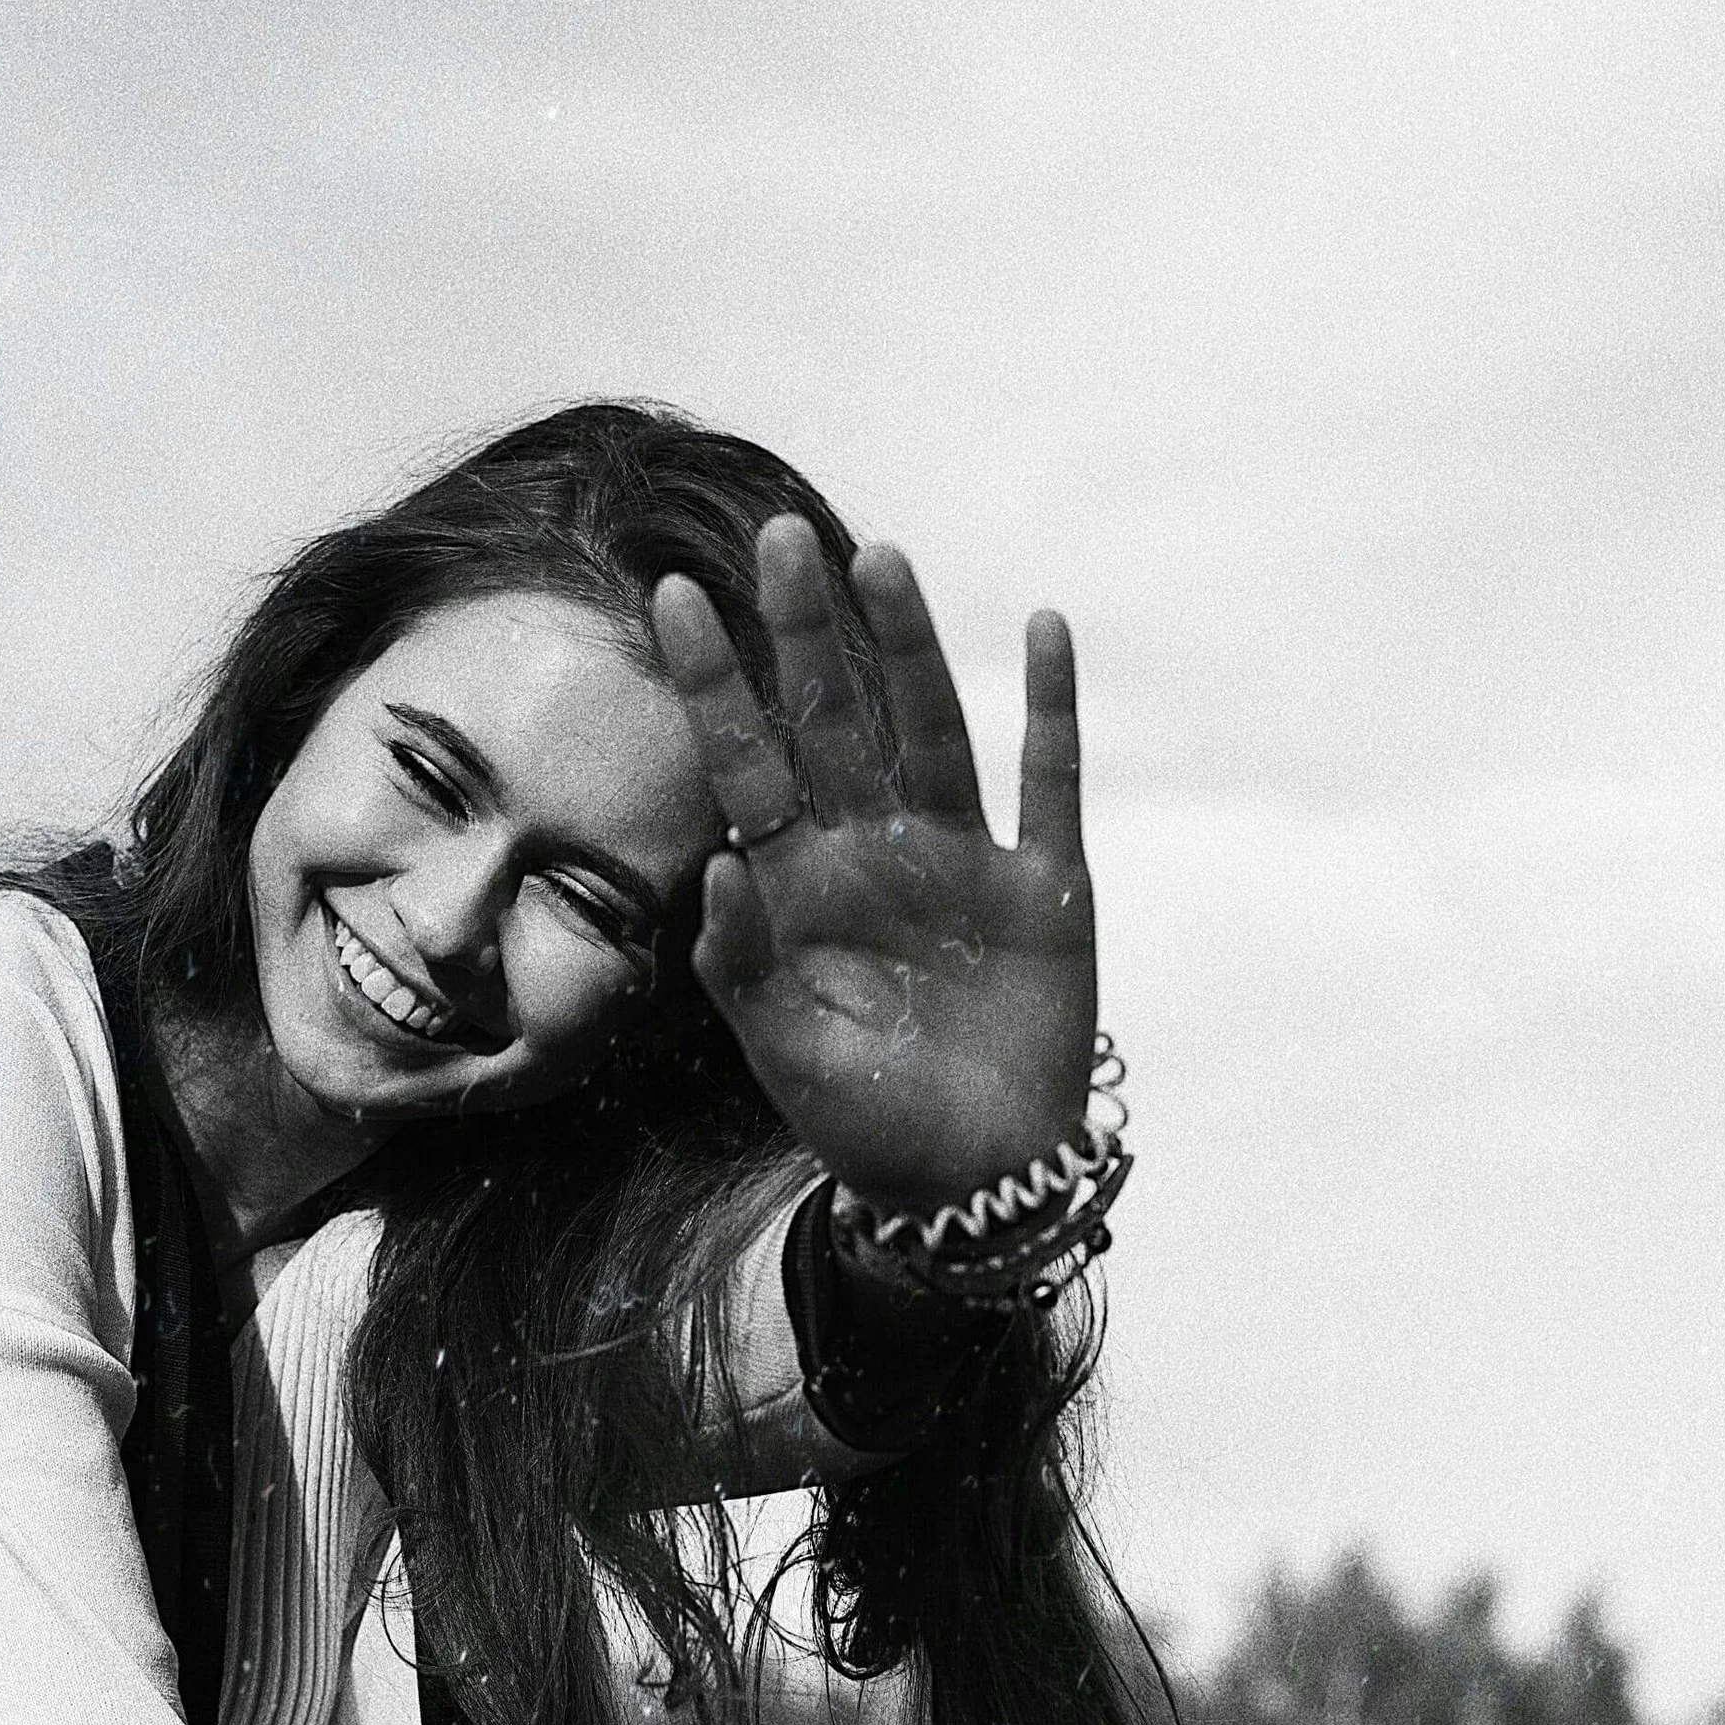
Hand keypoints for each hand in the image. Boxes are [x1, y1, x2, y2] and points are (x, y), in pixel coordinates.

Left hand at [650, 518, 1097, 1209]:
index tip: (674, 594)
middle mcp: (877, 854)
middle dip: (809, 634)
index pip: (746, 764)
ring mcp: (962, 863)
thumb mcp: (786, 1055)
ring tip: (880, 557)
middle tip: (782, 537)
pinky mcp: (1046, 889)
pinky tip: (1044, 630)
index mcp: (801, 888)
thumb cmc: (867, 1124)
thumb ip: (744, 966)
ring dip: (910, 647)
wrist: (972, 1188)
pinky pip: (1047, 786)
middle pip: (837, 722)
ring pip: (932, 730)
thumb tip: (714, 865)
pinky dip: (1050, 712)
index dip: (715, 684)